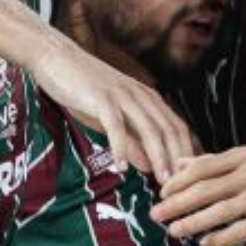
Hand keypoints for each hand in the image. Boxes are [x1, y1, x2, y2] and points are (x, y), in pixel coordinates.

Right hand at [31, 39, 194, 182]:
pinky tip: (120, 167)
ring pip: (149, 129)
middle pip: (169, 130)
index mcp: (148, 98)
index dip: (186, 154)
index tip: (188, 180)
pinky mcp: (101, 97)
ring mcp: (123, 95)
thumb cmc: (84, 90)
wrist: (57, 57)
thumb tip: (150, 167)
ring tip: (162, 181)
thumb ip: (132, 140)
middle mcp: (141, 95)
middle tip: (180, 188)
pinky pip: (115, 125)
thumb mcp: (113, 119)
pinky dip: (120, 147)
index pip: (177, 127)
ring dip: (158, 157)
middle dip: (177, 160)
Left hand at [150, 147, 245, 245]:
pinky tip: (205, 243)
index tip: (161, 193)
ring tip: (175, 231)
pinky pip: (242, 229)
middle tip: (156, 214)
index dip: (180, 181)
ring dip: (195, 222)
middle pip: (207, 189)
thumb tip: (178, 164)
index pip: (204, 167)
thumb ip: (212, 163)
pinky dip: (222, 237)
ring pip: (222, 211)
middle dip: (178, 203)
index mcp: (243, 156)